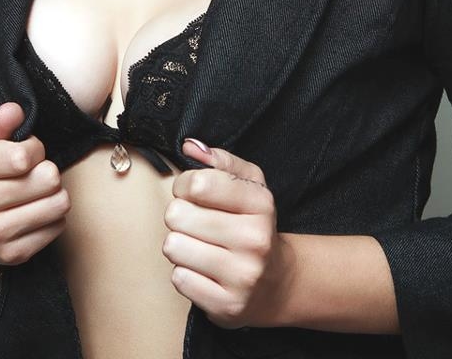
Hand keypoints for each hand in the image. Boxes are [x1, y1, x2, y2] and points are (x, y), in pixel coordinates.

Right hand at [0, 102, 70, 265]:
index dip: (34, 148)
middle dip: (46, 169)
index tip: (24, 152)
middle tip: (30, 173)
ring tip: (35, 190)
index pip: (24, 156)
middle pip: (47, 178)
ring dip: (53, 192)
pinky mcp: (10, 255)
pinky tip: (33, 210)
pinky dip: (52, 215)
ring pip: (58, 203)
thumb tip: (13, 112)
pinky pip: (57, 226)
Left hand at [162, 138, 294, 328]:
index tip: (191, 193)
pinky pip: (179, 278)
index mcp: (260, 202)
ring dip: (179, 245)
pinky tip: (203, 270)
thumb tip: (189, 146)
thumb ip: (220, 160)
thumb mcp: (249, 185)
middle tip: (195, 223)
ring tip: (198, 246)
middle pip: (178, 215)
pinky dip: (185, 273)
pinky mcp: (227, 305)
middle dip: (179, 217)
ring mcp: (242, 275)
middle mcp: (255, 238)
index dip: (184, 185)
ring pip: (173, 246)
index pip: (198, 183)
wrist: (277, 283)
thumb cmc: (254, 225)